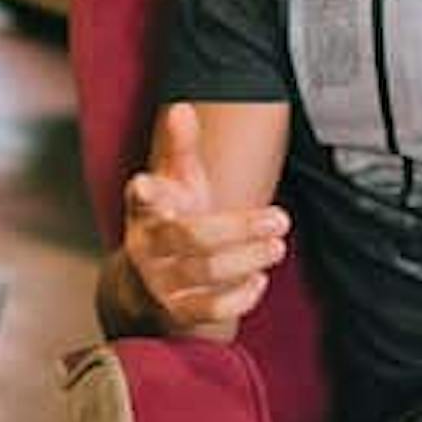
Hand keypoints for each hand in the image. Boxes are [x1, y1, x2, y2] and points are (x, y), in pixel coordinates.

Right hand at [120, 102, 288, 340]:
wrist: (147, 282)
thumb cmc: (172, 220)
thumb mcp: (175, 183)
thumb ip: (181, 147)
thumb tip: (182, 108)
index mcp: (143, 208)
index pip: (140, 196)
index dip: (146, 192)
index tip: (151, 185)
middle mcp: (145, 246)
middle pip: (191, 237)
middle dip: (239, 227)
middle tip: (281, 218)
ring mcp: (157, 282)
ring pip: (205, 272)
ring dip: (247, 259)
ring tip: (277, 247)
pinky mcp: (174, 313)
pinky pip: (209, 310)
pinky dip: (238, 297)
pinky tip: (259, 279)